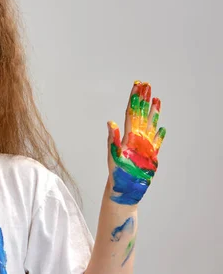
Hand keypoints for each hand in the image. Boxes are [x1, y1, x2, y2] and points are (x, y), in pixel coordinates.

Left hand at [106, 81, 166, 205]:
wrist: (123, 189)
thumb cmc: (117, 174)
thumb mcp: (114, 156)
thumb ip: (113, 139)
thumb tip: (110, 123)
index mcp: (128, 136)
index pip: (132, 112)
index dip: (134, 99)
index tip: (137, 85)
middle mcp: (136, 138)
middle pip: (141, 114)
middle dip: (144, 99)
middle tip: (146, 84)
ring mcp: (144, 146)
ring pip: (150, 124)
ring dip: (153, 112)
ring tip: (157, 99)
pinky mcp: (150, 156)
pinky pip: (156, 143)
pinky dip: (159, 135)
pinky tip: (162, 128)